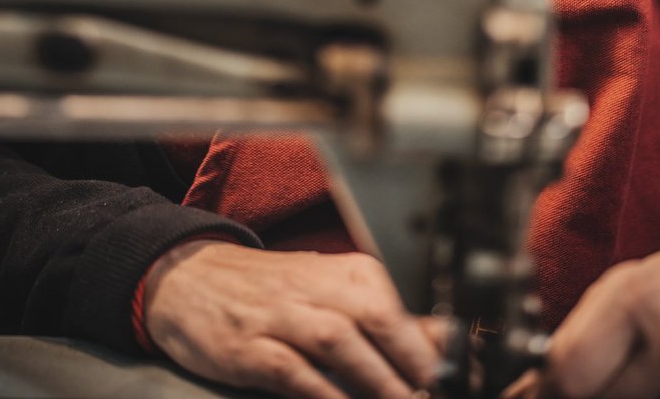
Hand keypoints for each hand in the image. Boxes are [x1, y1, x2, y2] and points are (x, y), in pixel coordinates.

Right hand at [143, 240, 446, 398]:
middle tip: (441, 393)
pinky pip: (295, 372)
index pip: (407, 307)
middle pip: (381, 320)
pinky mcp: (253, 347)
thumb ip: (387, 320)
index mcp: (350, 273)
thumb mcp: (332, 292)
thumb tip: (446, 345)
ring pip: (342, 345)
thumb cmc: (275, 290)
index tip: (464, 379)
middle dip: (418, 364)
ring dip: (379, 383)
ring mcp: (284, 316)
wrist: (194, 277)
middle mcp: (321, 288)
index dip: (439, 347)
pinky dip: (324, 394)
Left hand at [503, 234, 659, 397]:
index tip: (528, 394)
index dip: (546, 391)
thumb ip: (581, 337)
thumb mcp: (621, 289)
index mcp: (634, 298)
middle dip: (584, 395)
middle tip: (572, 385)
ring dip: (622, 394)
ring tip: (639, 364)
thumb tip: (537, 386)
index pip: (573, 369)